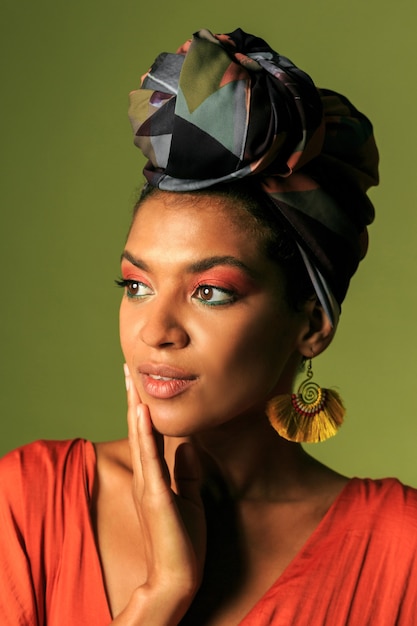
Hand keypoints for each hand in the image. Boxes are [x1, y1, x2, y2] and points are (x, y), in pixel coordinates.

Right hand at [115, 365, 205, 624]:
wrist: (178, 575)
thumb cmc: (184, 541)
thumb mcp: (189, 497)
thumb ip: (186, 471)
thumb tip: (188, 443)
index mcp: (153, 476)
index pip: (147, 434)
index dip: (143, 408)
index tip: (141, 384)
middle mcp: (145, 476)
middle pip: (139, 429)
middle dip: (134, 398)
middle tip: (128, 369)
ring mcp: (148, 484)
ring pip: (140, 437)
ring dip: (136, 406)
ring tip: (131, 379)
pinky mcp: (155, 494)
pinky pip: (150, 457)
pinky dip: (145, 432)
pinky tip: (143, 412)